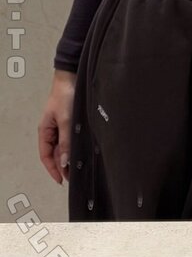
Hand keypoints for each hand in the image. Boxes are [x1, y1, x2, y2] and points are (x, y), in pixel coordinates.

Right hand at [38, 70, 76, 185]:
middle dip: (62, 165)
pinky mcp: (70, 121)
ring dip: (69, 156)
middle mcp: (52, 130)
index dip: (52, 168)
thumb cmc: (65, 96)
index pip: (46, 155)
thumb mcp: (66, 120)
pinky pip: (70, 138)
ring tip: (78, 167)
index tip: (61, 180)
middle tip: (73, 176)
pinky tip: (81, 151)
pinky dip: (74, 146)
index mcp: (45, 130)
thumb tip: (65, 161)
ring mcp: (61, 125)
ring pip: (63, 146)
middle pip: (55, 152)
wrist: (72, 77)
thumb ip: (65, 141)